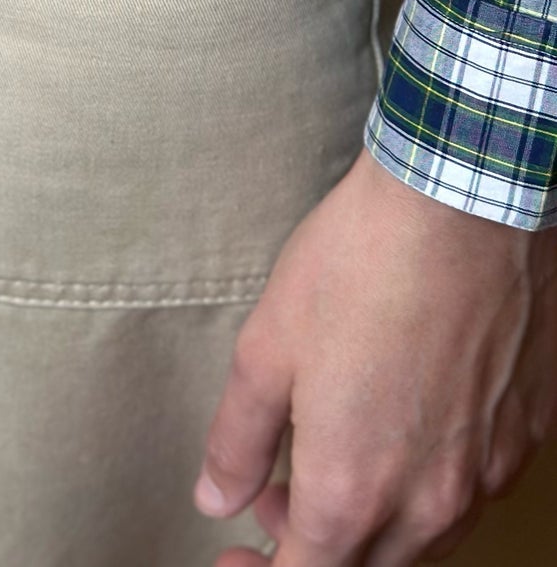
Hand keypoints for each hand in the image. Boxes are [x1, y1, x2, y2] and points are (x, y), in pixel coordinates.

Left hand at [195, 147, 556, 564]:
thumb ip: (238, 436)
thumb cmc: (359, 264)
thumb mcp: (266, 345)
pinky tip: (394, 425)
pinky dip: (421, 487)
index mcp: (353, 489)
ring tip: (329, 450)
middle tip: (273, 493)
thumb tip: (216, 496)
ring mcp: (482, 476)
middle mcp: (427, 503)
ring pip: (420, 541)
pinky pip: (465, 496)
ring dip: (368, 520)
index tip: (235, 551)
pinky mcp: (521, 440)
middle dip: (311, 546)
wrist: (461, 205)